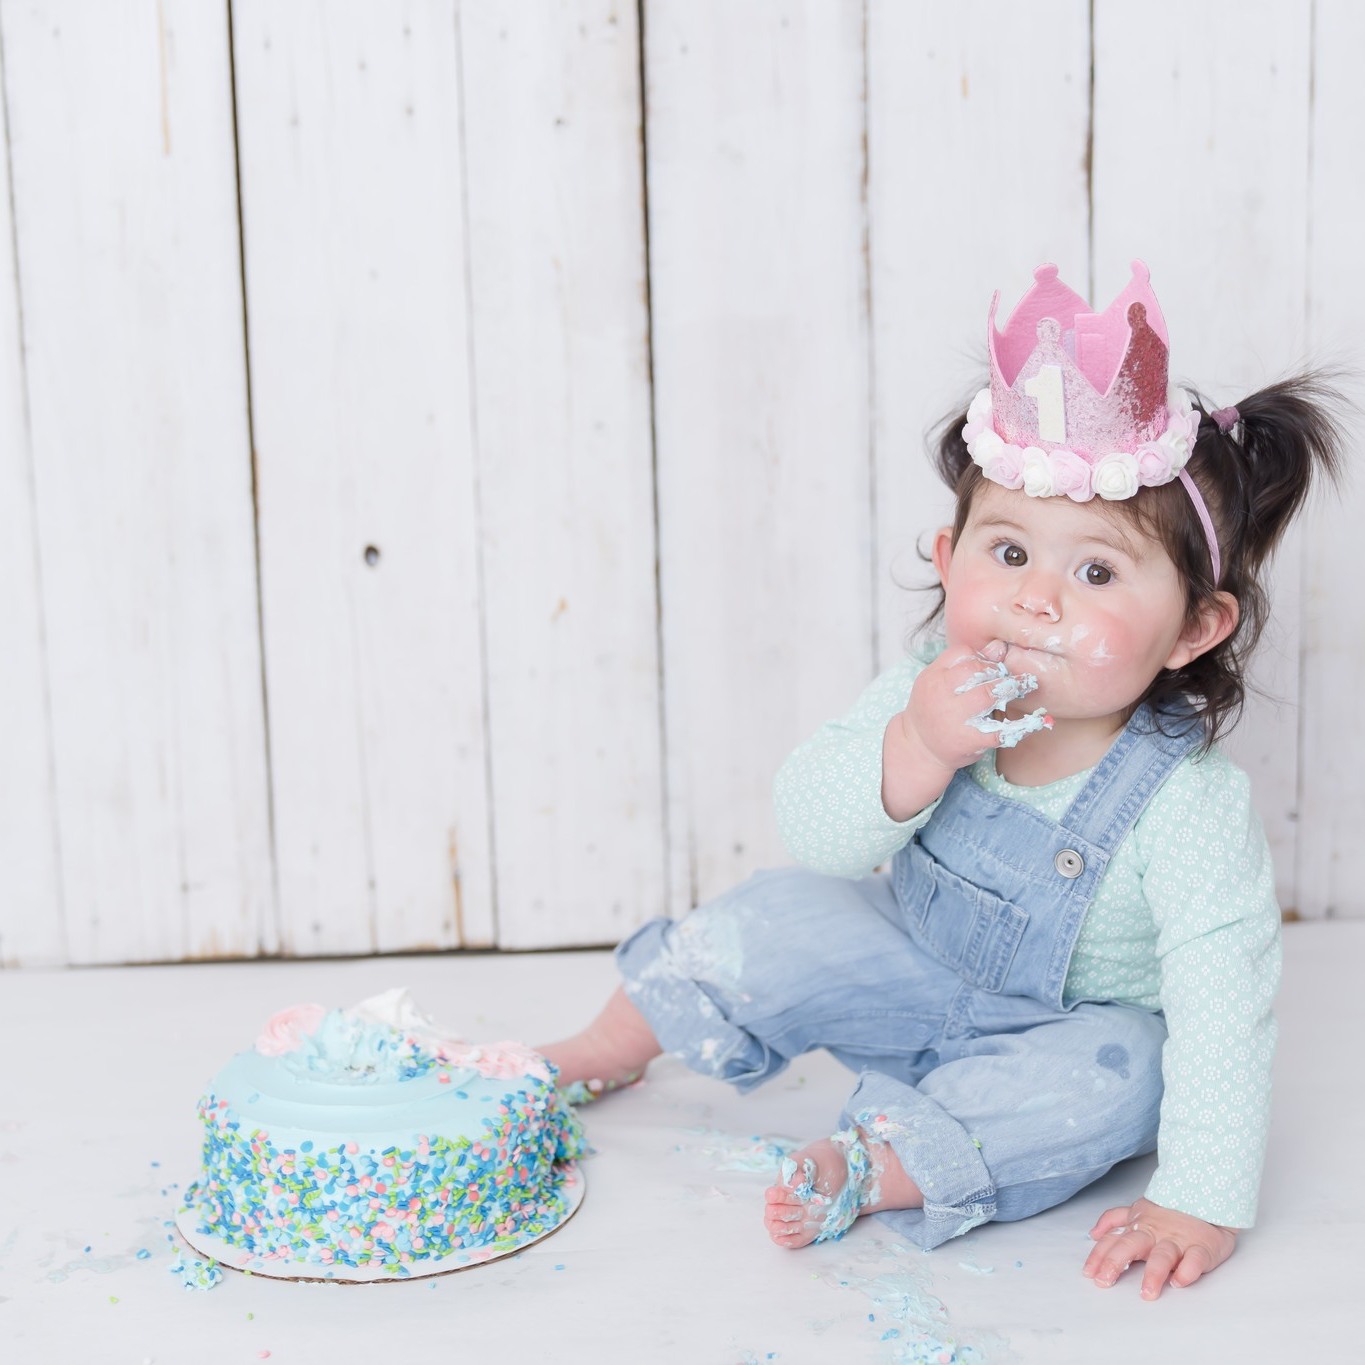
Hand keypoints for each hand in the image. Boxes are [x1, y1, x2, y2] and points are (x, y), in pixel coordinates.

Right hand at [881, 640, 1045, 820]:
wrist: (919, 748)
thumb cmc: (932, 709)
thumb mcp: (939, 682)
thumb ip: (965, 663)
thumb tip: (999, 646)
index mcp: (933, 677)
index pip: (962, 655)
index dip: (982, 658)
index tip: (994, 666)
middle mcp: (940, 696)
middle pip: (976, 672)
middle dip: (999, 671)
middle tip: (1015, 675)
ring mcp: (954, 719)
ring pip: (987, 696)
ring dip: (1010, 688)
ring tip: (1024, 687)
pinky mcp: (968, 741)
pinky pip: (999, 731)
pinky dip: (1020, 726)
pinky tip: (1034, 722)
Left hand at [1083, 1197, 1237, 1299]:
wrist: (1207, 1201)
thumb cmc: (1168, 1212)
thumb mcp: (1138, 1211)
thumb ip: (1114, 1221)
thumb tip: (1093, 1233)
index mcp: (1138, 1225)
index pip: (1113, 1240)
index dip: (1099, 1255)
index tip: (1088, 1273)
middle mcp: (1155, 1233)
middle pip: (1131, 1245)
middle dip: (1115, 1262)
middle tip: (1105, 1281)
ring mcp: (1178, 1240)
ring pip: (1164, 1256)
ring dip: (1154, 1274)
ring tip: (1147, 1292)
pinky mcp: (1203, 1247)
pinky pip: (1195, 1260)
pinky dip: (1188, 1271)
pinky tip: (1179, 1282)